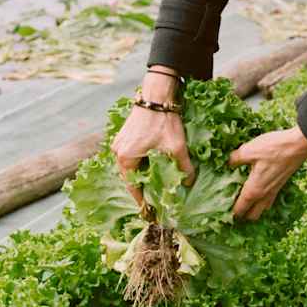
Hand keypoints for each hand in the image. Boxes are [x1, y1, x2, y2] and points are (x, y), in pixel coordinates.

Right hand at [111, 68, 194, 205]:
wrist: (157, 94)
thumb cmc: (163, 120)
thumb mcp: (177, 148)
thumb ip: (183, 169)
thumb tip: (188, 184)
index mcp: (125, 158)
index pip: (133, 189)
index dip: (143, 202)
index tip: (150, 213)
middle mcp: (118, 151)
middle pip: (131, 179)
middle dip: (144, 190)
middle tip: (156, 202)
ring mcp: (120, 143)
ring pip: (132, 168)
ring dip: (144, 176)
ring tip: (157, 186)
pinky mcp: (126, 136)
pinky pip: (133, 156)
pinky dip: (143, 164)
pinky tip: (155, 167)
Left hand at [228, 126, 306, 219]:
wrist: (298, 145)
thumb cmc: (273, 148)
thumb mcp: (248, 150)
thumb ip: (235, 159)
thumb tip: (228, 163)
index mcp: (254, 190)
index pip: (240, 210)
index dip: (230, 213)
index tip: (221, 209)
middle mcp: (264, 195)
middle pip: (252, 216)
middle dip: (243, 215)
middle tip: (232, 205)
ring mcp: (274, 191)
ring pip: (262, 209)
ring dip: (253, 208)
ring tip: (243, 199)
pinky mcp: (280, 185)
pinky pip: (269, 200)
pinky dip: (262, 201)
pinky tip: (257, 188)